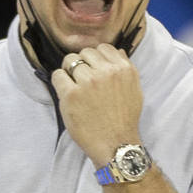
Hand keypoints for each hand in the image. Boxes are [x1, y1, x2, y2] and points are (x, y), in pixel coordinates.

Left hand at [50, 44, 142, 167]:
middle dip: (82, 64)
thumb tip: (118, 51)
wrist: (116, 144)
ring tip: (74, 87)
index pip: (103, 48)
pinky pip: (57, 75)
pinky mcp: (71, 94)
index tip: (93, 70)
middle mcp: (106, 72)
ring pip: (69, 60)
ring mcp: (88, 82)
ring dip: (69, 72)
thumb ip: (126, 68)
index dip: (96, 59)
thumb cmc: (124, 120)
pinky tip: (66, 94)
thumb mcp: (134, 90)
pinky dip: (59, 82)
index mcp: (123, 69)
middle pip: (85, 52)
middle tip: (82, 80)